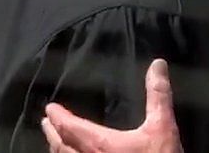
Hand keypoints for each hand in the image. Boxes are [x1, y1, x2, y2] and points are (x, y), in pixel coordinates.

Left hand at [41, 59, 182, 152]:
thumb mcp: (162, 126)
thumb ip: (158, 95)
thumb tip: (157, 64)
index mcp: (100, 144)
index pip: (70, 127)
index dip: (58, 117)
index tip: (50, 108)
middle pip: (61, 146)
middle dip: (53, 133)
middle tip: (46, 123)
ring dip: (57, 149)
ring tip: (54, 142)